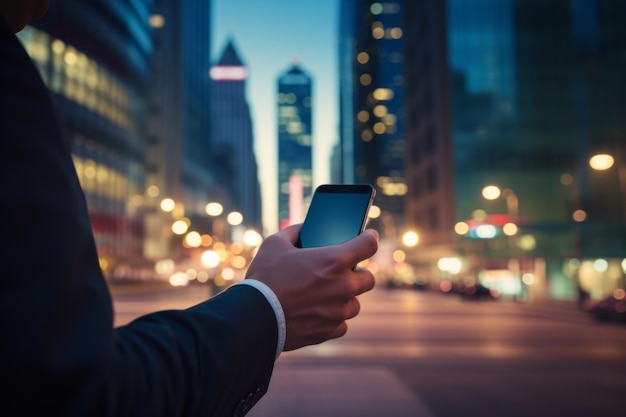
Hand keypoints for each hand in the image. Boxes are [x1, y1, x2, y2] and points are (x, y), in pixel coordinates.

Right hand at [244, 224, 377, 350]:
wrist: (253, 318)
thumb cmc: (264, 278)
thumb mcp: (275, 244)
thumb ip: (295, 232)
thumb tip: (304, 229)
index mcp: (334, 261)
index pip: (369, 245)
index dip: (370, 238)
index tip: (369, 237)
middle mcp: (343, 286)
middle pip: (369, 278)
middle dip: (358, 273)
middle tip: (344, 271)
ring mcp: (338, 311)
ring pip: (355, 303)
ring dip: (345, 298)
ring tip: (328, 294)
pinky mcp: (329, 331)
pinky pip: (341, 324)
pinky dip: (333, 318)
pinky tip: (320, 312)